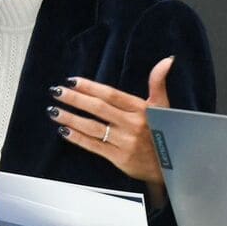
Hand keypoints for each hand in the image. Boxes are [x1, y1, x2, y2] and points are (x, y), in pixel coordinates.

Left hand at [48, 56, 174, 198]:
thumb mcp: (163, 106)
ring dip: (71, 118)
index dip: (90, 87)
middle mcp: (132, 124)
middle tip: (56, 91)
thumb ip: (158, 82)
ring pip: (93, 127)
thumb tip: (167, 60)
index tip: (72, 80)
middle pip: (98, 109)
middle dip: (75, 99)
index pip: (111, 94)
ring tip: (53, 110)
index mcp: (141, 109)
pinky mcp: (119, 158)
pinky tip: (64, 130)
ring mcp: (125, 142)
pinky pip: (94, 145)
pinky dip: (77, 138)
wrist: (172, 165)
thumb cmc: (165, 131)